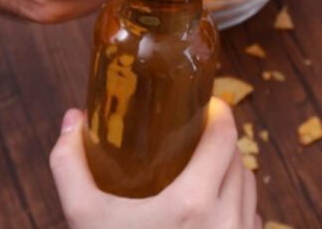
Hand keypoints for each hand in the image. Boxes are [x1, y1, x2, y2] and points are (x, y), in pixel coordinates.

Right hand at [50, 100, 259, 228]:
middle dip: (219, 143)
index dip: (218, 112)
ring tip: (200, 169)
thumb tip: (70, 119)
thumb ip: (69, 165)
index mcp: (193, 204)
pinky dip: (236, 206)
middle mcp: (227, 222)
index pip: (226, 135)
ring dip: (229, 173)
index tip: (203, 105)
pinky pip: (251, 219)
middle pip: (238, 159)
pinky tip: (210, 208)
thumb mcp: (81, 218)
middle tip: (193, 136)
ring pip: (248, 188)